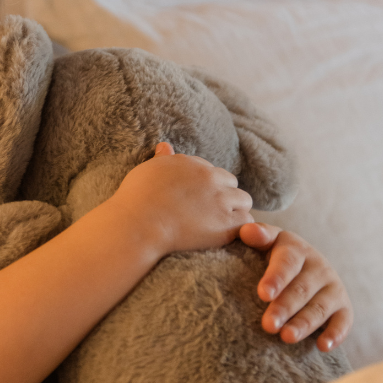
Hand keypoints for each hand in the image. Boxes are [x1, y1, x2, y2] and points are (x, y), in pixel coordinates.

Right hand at [112, 142, 253, 256]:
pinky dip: (239, 228)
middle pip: (230, 182)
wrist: (139, 224)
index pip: (210, 170)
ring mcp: (220, 199)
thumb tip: (165, 146)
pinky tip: (226, 236)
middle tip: (208, 214)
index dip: (205, 187)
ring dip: (235, 211)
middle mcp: (209, 177)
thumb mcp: (147, 171)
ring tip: (219, 225)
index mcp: (191, 164)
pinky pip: (246, 221)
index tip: (195, 201)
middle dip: (223, 196)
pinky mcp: (227, 222)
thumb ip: (161, 159)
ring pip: (244, 200)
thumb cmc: (136, 200)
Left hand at [239, 222, 352, 351]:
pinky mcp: (343, 306)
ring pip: (319, 307)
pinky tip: (322, 346)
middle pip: (301, 289)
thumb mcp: (267, 242)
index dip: (276, 278)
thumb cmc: (274, 257)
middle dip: (284, 308)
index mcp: (295, 249)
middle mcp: (318, 266)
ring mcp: (332, 287)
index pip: (286, 262)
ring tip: (286, 337)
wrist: (303, 267)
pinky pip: (343, 321)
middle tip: (268, 325)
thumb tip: (247, 229)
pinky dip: (335, 334)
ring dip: (304, 324)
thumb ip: (258, 236)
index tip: (263, 294)